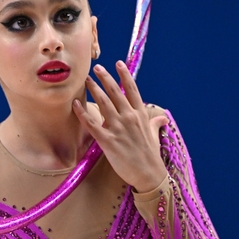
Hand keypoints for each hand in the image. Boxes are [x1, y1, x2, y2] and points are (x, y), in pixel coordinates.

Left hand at [72, 60, 167, 192]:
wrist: (149, 175)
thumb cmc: (151, 156)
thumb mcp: (154, 136)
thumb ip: (155, 123)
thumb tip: (162, 117)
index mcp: (141, 115)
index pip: (132, 90)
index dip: (125, 75)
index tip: (118, 63)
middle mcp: (129, 118)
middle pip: (115, 92)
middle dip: (105, 78)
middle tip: (96, 67)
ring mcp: (118, 128)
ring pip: (103, 103)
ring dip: (94, 90)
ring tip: (86, 80)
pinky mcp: (108, 141)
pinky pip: (91, 124)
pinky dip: (82, 113)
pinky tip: (75, 104)